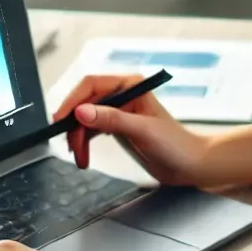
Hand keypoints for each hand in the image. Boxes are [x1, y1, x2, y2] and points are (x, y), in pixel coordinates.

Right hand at [53, 73, 206, 185]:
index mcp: (130, 85)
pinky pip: (93, 131)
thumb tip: (82, 112)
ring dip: (79, 138)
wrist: (190, 165)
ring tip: (80, 158)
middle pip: (85, 104)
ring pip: (86, 119)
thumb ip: (112, 119)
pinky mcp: (118, 128)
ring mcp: (119, 112)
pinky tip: (84, 156)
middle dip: (75, 126)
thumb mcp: (142, 130)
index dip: (73, 101)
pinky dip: (85, 143)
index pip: (91, 85)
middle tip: (71, 147)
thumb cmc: (175, 144)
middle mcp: (123, 95)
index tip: (61, 119)